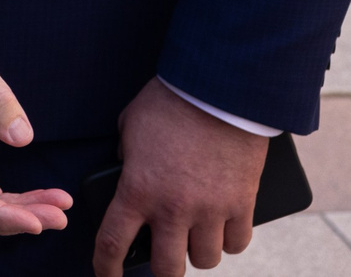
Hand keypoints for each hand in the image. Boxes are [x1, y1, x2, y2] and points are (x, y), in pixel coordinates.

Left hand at [97, 78, 268, 276]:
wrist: (218, 91)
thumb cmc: (168, 103)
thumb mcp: (130, 128)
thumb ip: (126, 157)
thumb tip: (128, 172)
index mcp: (138, 189)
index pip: (113, 243)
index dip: (106, 267)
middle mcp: (174, 208)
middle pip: (167, 268)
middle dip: (163, 269)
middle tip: (162, 256)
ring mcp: (211, 210)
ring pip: (205, 260)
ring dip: (197, 252)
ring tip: (194, 236)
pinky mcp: (243, 204)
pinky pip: (238, 242)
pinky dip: (230, 240)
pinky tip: (223, 228)